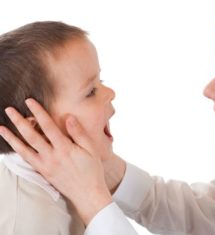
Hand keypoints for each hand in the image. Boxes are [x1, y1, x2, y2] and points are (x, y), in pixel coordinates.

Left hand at [0, 98, 111, 224]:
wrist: (87, 193)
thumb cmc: (91, 170)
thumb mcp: (91, 149)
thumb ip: (78, 133)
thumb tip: (69, 117)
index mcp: (65, 148)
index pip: (48, 126)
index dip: (38, 112)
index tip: (30, 101)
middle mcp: (52, 156)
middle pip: (31, 136)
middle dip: (19, 121)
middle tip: (9, 110)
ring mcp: (45, 165)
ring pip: (24, 149)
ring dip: (11, 138)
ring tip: (1, 128)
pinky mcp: (43, 172)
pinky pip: (27, 160)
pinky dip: (18, 151)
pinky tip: (13, 145)